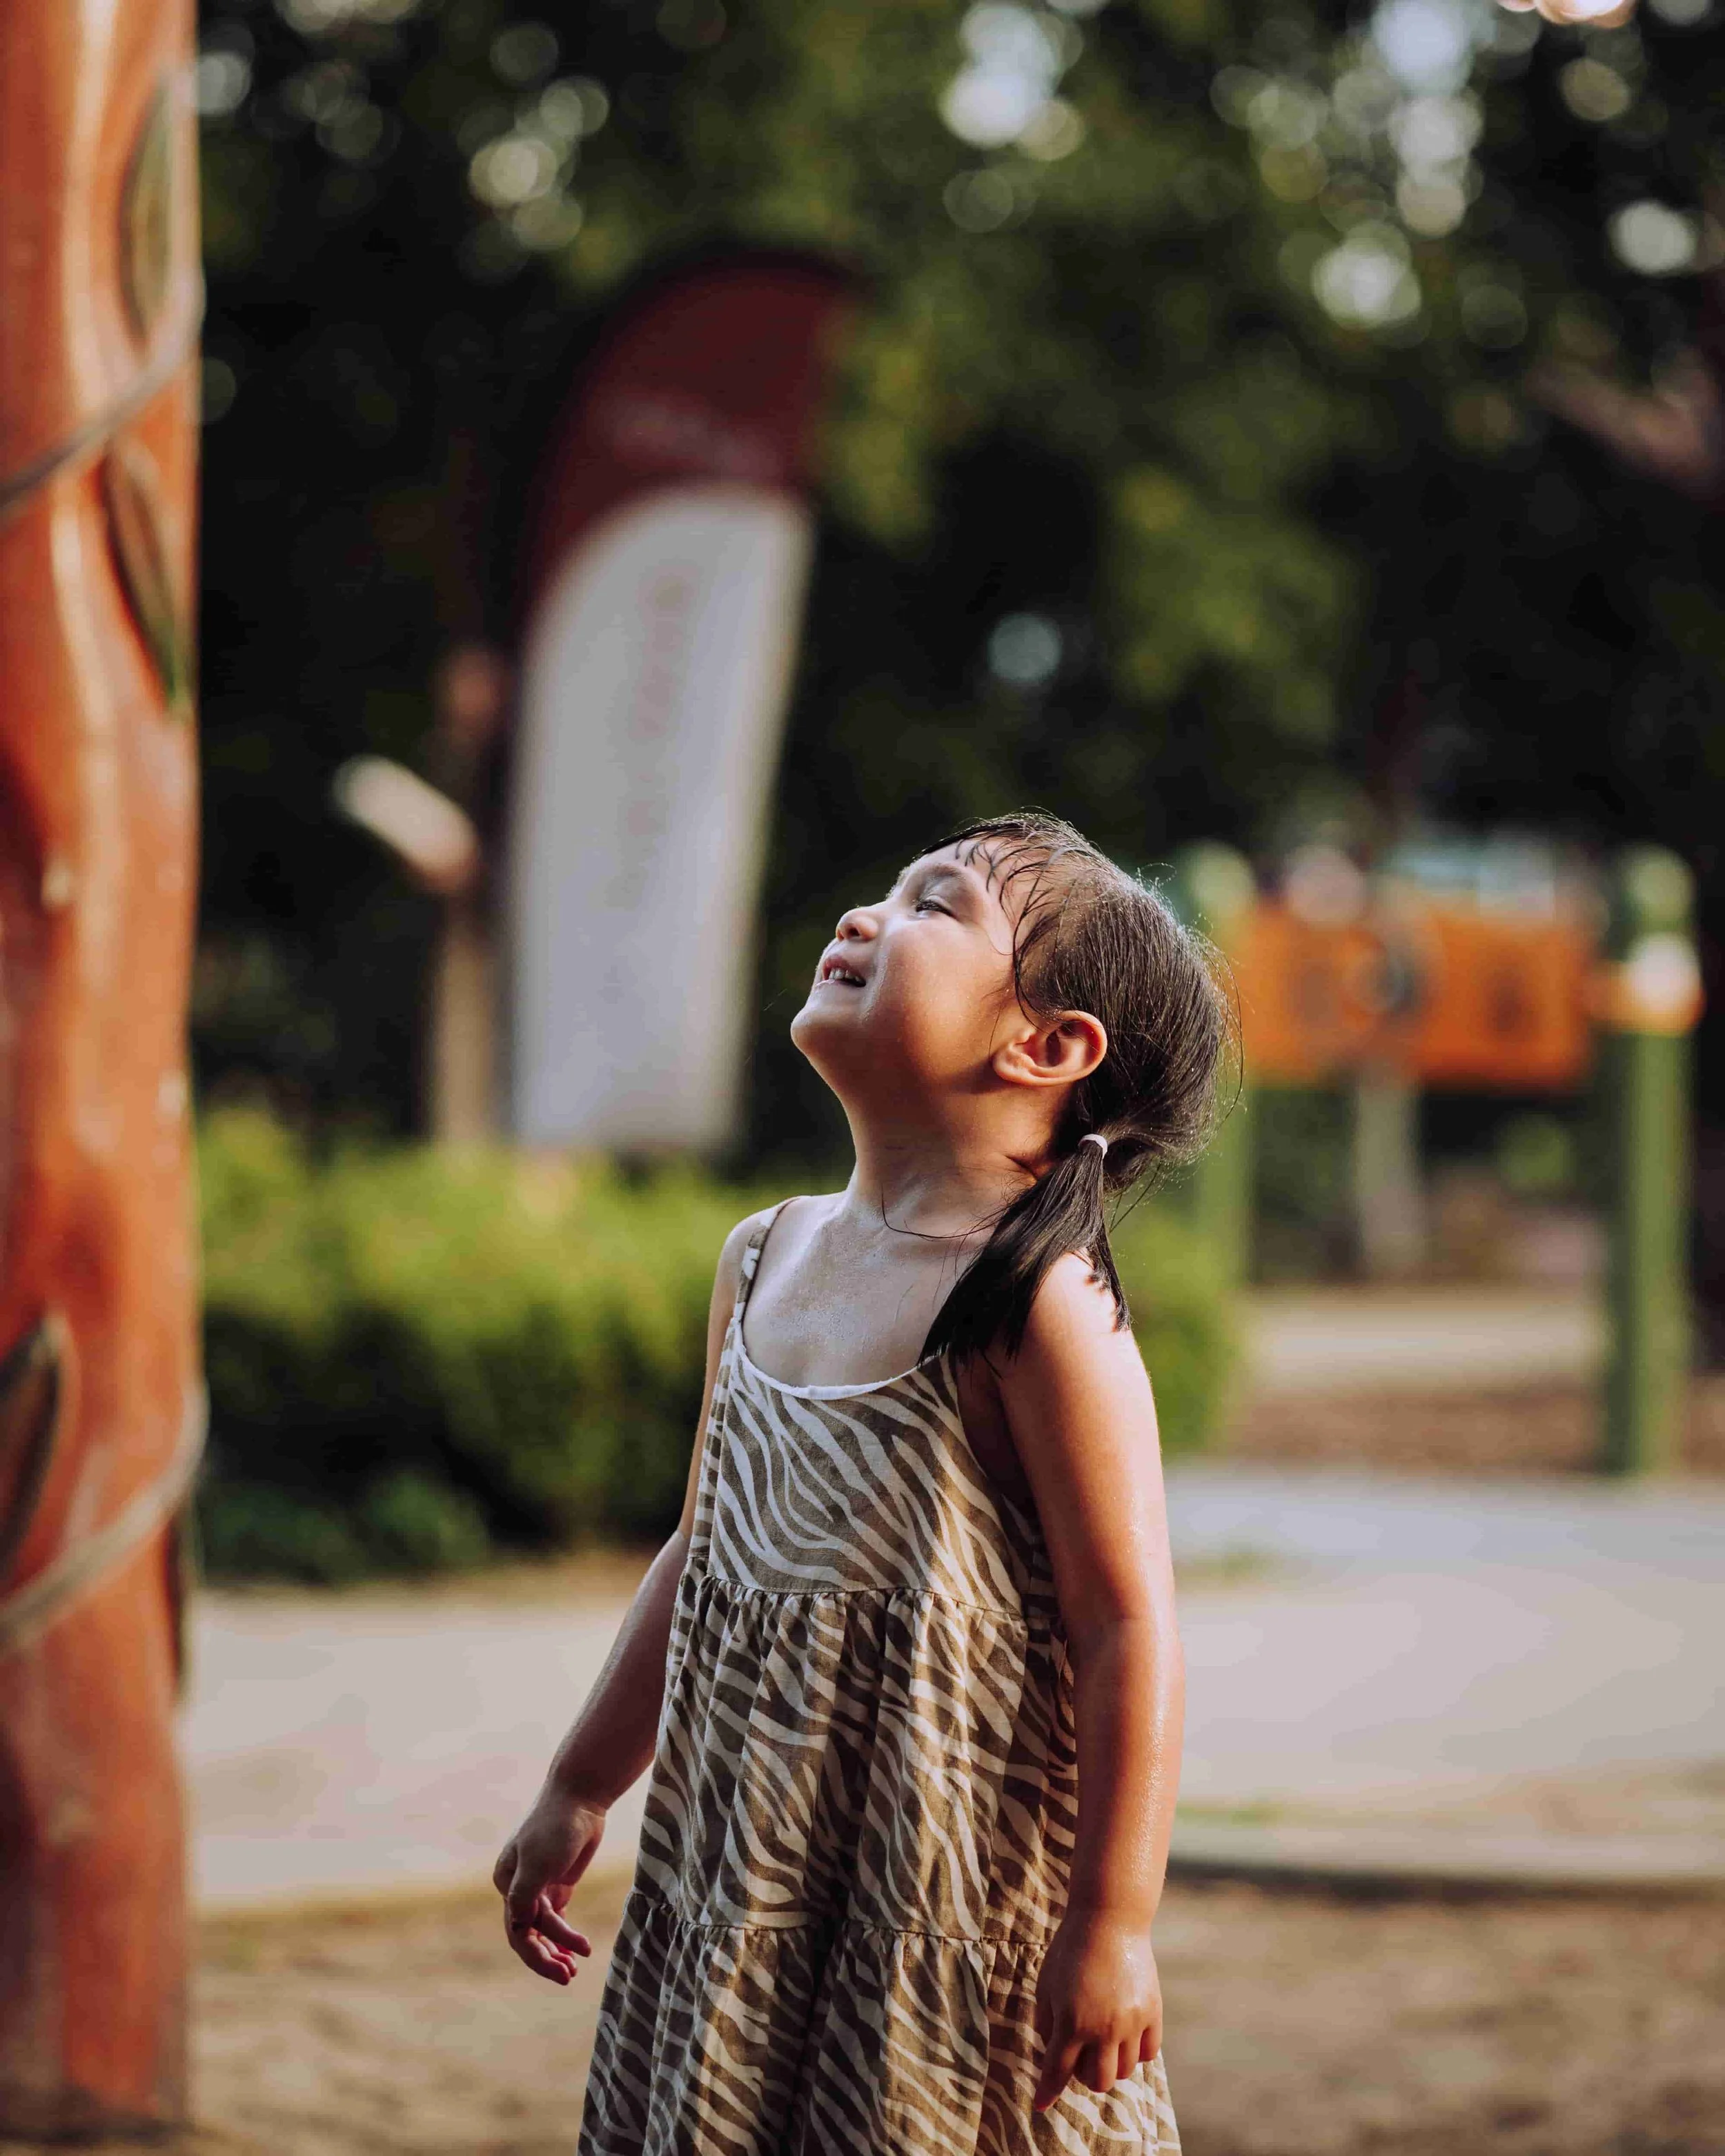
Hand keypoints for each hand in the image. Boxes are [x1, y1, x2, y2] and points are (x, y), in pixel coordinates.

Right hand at [492, 1789, 604, 1983]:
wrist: (581, 1796)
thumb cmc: (556, 1825)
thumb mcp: (538, 1861)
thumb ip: (525, 1896)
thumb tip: (517, 1929)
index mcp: (507, 1882)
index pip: (517, 1930)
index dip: (536, 1955)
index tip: (561, 1968)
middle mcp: (518, 1887)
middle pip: (528, 1934)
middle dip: (546, 1957)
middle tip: (568, 1976)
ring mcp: (539, 1886)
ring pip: (543, 1930)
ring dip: (556, 1950)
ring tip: (573, 1971)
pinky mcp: (558, 1884)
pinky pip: (556, 1920)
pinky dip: (564, 1936)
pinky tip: (576, 1952)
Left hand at [1031, 1906, 1162, 2113]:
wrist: (1110, 1919)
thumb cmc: (1070, 1949)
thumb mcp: (1046, 1984)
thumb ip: (1046, 2022)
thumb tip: (1051, 2051)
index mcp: (1072, 2022)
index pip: (1057, 2071)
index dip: (1047, 2092)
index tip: (1040, 2105)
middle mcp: (1104, 2029)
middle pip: (1097, 2081)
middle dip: (1084, 2077)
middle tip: (1079, 2058)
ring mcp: (1132, 2022)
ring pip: (1123, 2071)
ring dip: (1109, 2065)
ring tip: (1102, 2044)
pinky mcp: (1152, 2012)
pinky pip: (1148, 2053)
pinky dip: (1135, 2053)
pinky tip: (1124, 2037)